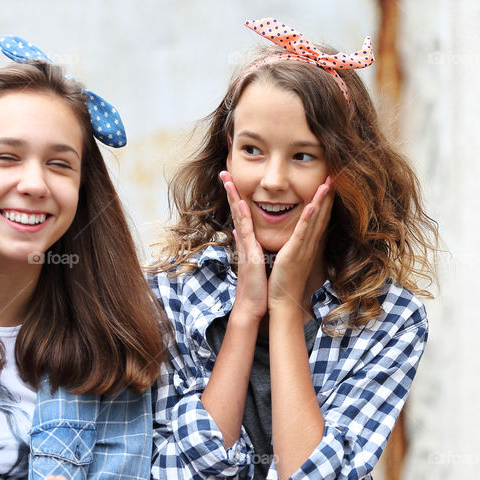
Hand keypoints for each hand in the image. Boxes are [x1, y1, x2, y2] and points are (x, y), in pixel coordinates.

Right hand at [221, 171, 267, 322]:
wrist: (251, 306)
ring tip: (229, 179)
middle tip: (224, 172)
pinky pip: (247, 231)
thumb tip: (242, 233)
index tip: (232, 181)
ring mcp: (245, 247)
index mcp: (247, 242)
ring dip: (234, 197)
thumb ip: (248, 246)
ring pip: (239, 217)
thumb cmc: (256, 287)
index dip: (237, 197)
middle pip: (237, 211)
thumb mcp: (253, 262)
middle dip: (231, 191)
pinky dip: (244, 216)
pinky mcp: (249, 254)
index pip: (241, 215)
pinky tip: (243, 202)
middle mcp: (244, 241)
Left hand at [268, 177, 332, 311]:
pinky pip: (303, 232)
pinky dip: (309, 218)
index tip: (328, 182)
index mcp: (307, 244)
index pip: (319, 217)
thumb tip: (294, 235)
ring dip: (322, 200)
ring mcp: (304, 248)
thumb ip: (293, 244)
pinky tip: (314, 204)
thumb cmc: (284, 281)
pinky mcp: (294, 253)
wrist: (282, 301)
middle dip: (328, 194)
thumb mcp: (290, 257)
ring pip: (315, 220)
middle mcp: (310, 244)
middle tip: (334, 175)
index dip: (325, 199)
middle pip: (322, 214)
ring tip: (328, 182)